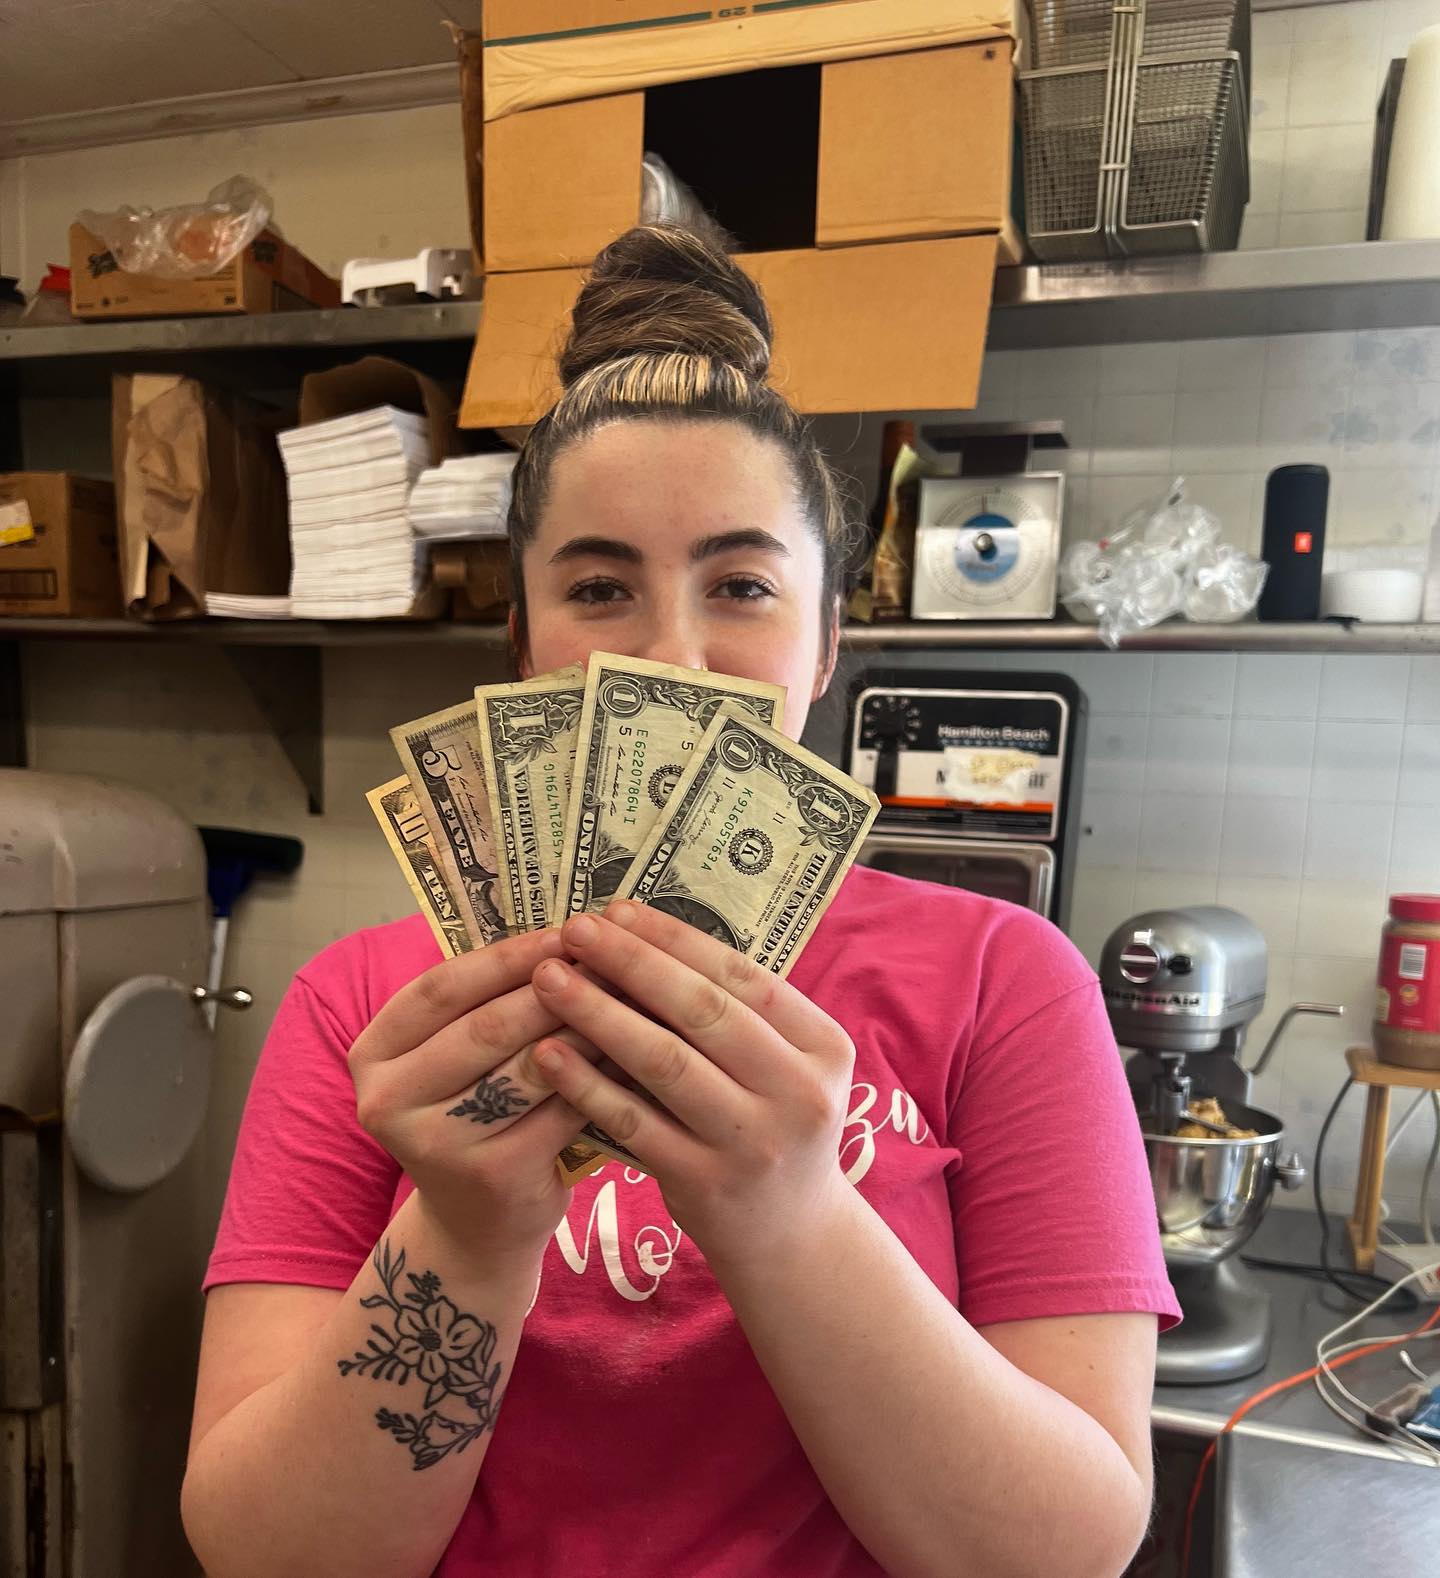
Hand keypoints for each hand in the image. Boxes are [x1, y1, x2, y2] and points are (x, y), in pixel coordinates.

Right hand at [348, 929, 599, 1266]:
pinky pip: (561, 1107)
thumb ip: (484, 1001)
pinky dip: (602, 1074)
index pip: (441, 987)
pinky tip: (635, 1050)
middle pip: (485, 1025)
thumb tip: (564, 932)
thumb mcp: (451, 1058)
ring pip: (528, 1065)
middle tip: (611, 957)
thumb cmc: (472, 1116)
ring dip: (586, 1025)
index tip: (563, 931)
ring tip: (630, 994)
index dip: (506, 956)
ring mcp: (437, 1144)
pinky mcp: (493, 1174)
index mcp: (373, 1054)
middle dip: (556, 987)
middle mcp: (388, 1100)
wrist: (473, 1224)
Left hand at [528, 900, 855, 1267]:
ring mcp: (752, 1141)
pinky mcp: (705, 1183)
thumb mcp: (784, 1067)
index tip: (617, 910)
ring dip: (599, 1014)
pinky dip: (588, 1083)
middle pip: (703, 1011)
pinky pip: (634, 1121)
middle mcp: (799, 1092)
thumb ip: (734, 1015)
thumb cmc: (772, 1127)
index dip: (675, 939)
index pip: (743, 975)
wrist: (791, 1236)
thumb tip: (639, 937)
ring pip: (665, 1062)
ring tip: (549, 980)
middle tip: (575, 930)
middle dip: (632, 962)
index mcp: (825, 1047)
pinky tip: (547, 1053)